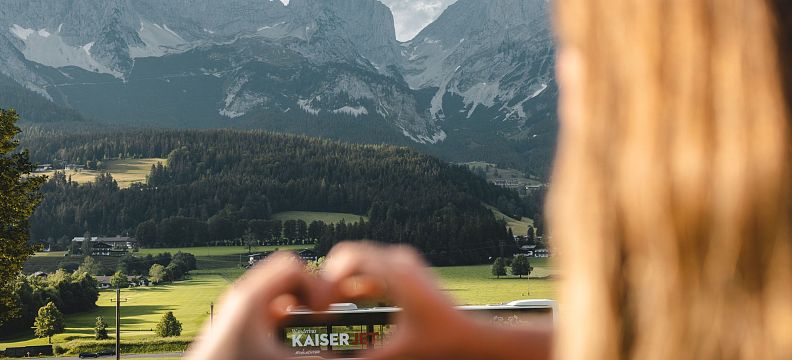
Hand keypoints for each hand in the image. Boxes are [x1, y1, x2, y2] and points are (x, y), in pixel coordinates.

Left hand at [187, 252, 330, 359]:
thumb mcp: (283, 359)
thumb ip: (321, 355)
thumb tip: (357, 357)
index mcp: (249, 296)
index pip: (292, 265)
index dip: (316, 283)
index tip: (324, 311)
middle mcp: (240, 297)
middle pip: (285, 274)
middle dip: (308, 292)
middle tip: (323, 314)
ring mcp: (236, 309)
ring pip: (276, 292)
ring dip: (298, 304)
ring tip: (313, 323)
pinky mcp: (235, 324)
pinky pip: (266, 308)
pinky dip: (284, 316)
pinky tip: (292, 338)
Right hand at [320, 242, 488, 359]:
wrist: (472, 339)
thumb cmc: (440, 345)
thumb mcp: (396, 354)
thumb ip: (363, 359)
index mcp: (396, 274)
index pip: (347, 254)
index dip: (327, 278)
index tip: (323, 307)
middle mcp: (400, 260)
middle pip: (351, 255)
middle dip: (334, 280)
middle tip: (326, 309)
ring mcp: (406, 262)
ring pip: (363, 259)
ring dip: (348, 279)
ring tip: (339, 305)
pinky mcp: (409, 270)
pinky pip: (376, 265)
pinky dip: (363, 280)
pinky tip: (362, 301)